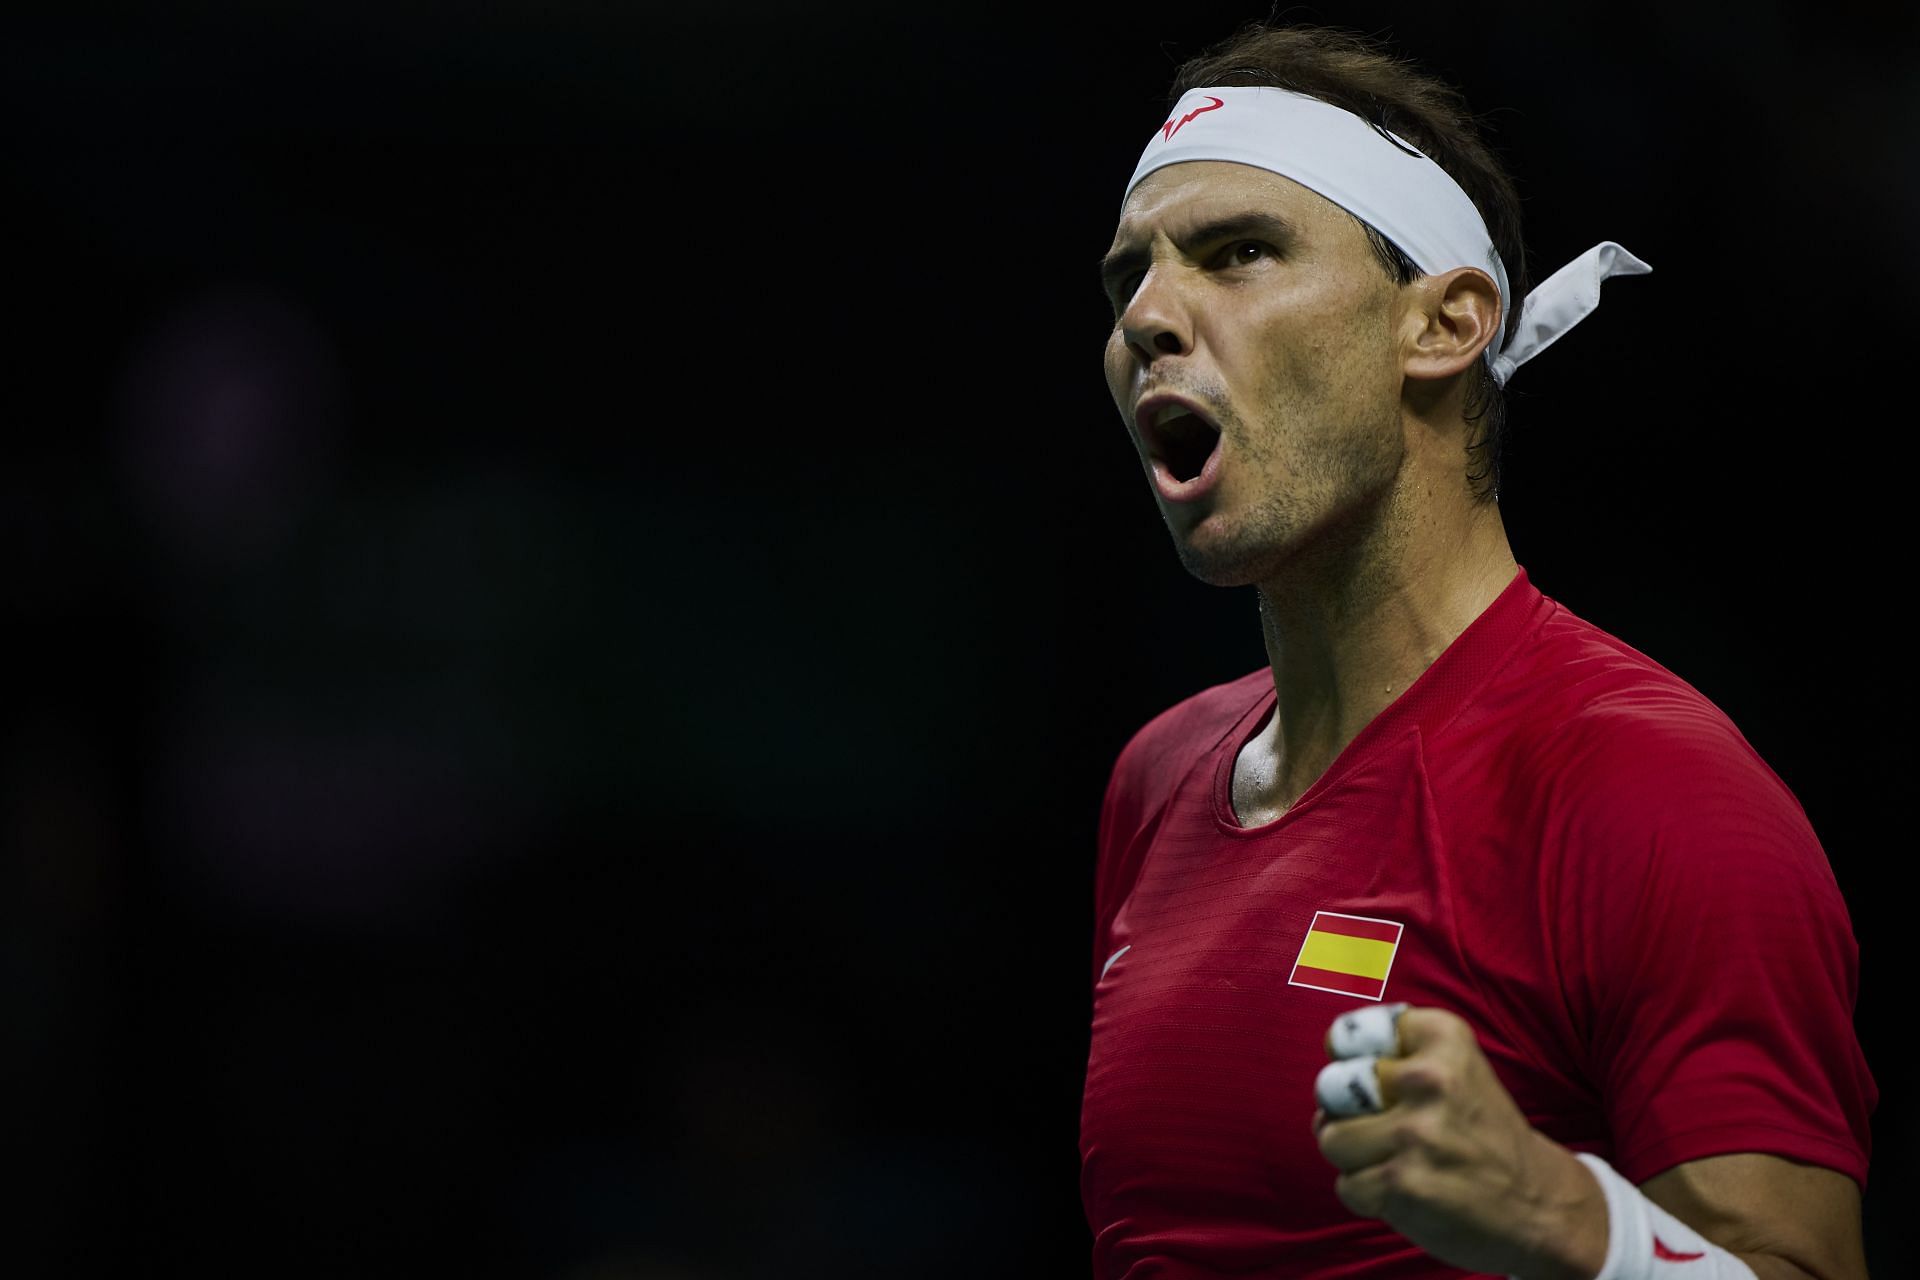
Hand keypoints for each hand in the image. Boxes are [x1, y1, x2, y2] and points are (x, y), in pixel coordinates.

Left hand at [1312, 1005, 1607, 1279]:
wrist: (1540, 1204)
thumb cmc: (1481, 1131)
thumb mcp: (1456, 1067)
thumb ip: (1395, 1051)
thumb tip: (1327, 1069)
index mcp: (1443, 1039)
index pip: (1348, 1035)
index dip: (1350, 1060)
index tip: (1374, 1078)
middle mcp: (1429, 1079)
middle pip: (1331, 1088)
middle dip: (1345, 1112)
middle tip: (1386, 1127)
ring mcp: (1415, 1133)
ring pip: (1331, 1139)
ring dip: (1355, 1158)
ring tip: (1397, 1161)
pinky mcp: (1403, 1184)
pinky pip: (1346, 1185)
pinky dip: (1368, 1195)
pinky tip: (1407, 1192)